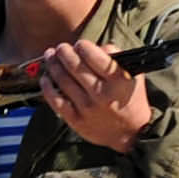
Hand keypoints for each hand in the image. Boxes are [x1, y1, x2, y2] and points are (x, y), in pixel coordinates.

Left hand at [38, 41, 153, 152]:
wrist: (130, 133)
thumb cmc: (130, 99)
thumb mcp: (132, 75)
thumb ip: (117, 57)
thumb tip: (94, 46)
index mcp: (118, 80)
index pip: (94, 56)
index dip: (83, 46)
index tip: (80, 44)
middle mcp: (102, 94)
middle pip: (75, 66)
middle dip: (64, 52)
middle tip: (60, 47)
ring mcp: (87, 108)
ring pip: (63, 81)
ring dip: (53, 65)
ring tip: (50, 57)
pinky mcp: (76, 120)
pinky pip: (56, 101)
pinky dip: (47, 87)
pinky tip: (45, 78)